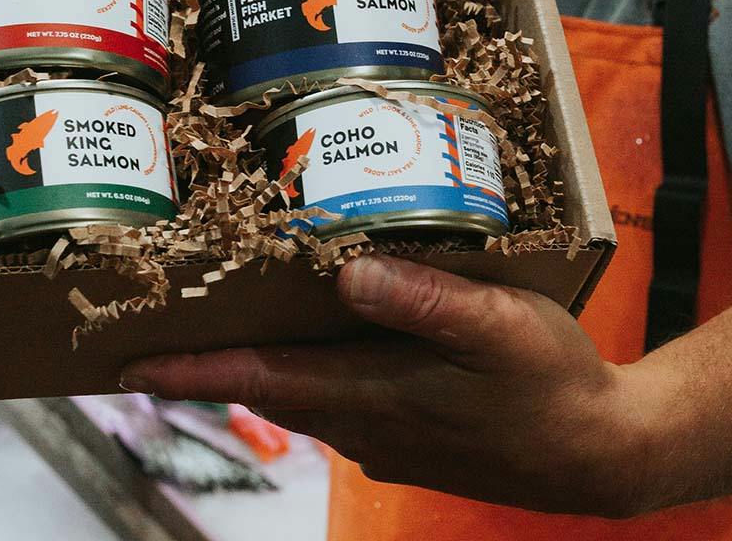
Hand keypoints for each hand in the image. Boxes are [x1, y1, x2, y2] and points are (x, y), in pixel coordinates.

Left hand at [120, 256, 651, 515]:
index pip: (263, 379)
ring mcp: (385, 435)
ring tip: (227, 316)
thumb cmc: (551, 386)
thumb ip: (426, 301)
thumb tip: (350, 276)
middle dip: (212, 360)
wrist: (600, 455)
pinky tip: (322, 333)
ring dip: (258, 362)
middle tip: (163, 322)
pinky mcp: (408, 433)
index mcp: (375, 395)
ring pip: (302, 392)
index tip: (131, 364)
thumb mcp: (501, 329)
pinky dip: (308, 367)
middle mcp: (365, 424)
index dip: (195, 371)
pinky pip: (336, 396)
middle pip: (270, 386)